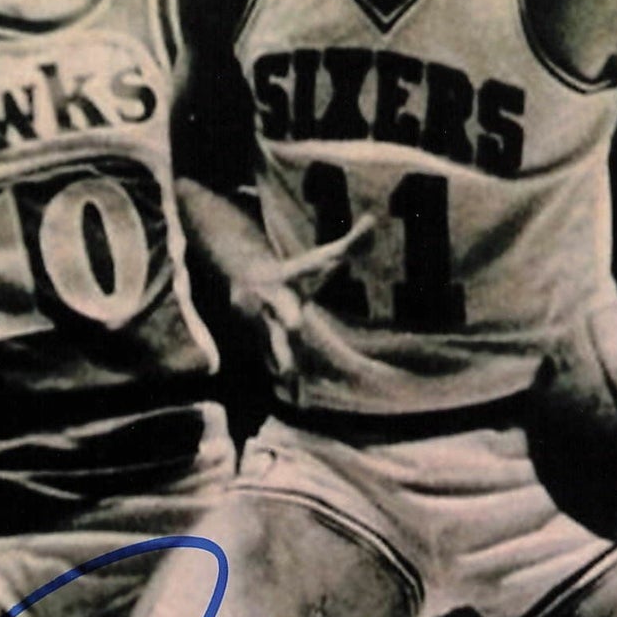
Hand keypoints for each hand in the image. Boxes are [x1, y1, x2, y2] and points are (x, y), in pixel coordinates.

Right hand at [231, 212, 375, 388]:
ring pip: (272, 342)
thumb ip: (349, 243)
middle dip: (286, 316)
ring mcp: (261, 319)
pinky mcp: (257, 338)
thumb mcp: (318, 258)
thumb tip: (375, 220)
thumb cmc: (292, 271)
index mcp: (291, 274)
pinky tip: (297, 396)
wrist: (242, 277)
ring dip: (283, 362)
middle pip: (282, 307)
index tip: (338, 257)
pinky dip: (284, 376)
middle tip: (294, 324)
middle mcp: (273, 296)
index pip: (314, 263)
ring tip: (293, 384)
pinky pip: (270, 359)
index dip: (329, 257)